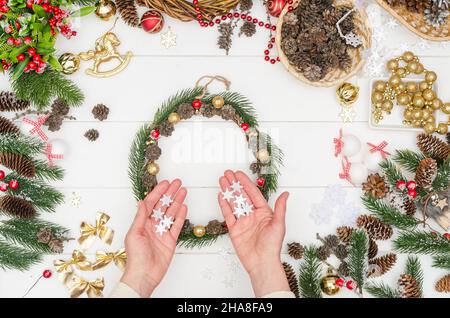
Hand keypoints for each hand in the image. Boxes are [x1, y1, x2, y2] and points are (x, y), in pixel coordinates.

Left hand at [121, 179, 187, 296]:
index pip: (151, 203)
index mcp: (142, 222)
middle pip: (163, 205)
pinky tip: (184, 206)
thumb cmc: (136, 257)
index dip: (158, 192)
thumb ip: (140, 217)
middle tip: (178, 183)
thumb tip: (141, 202)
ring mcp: (162, 232)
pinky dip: (181, 215)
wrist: (144, 275)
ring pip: (171, 213)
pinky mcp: (170, 240)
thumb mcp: (134, 233)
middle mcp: (153, 225)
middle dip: (170, 193)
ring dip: (177, 201)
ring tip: (183, 191)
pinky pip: (177, 225)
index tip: (166, 183)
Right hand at [217, 170, 289, 296]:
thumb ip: (280, 208)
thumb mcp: (279, 224)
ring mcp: (242, 221)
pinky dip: (223, 205)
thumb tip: (286, 194)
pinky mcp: (234, 230)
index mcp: (263, 212)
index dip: (245, 183)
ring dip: (227, 191)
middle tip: (227, 173)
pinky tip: (221, 195)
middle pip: (241, 196)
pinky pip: (228, 215)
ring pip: (233, 203)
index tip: (238, 174)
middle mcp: (252, 215)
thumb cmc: (272, 246)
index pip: (253, 193)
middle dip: (234, 184)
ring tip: (221, 180)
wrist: (262, 263)